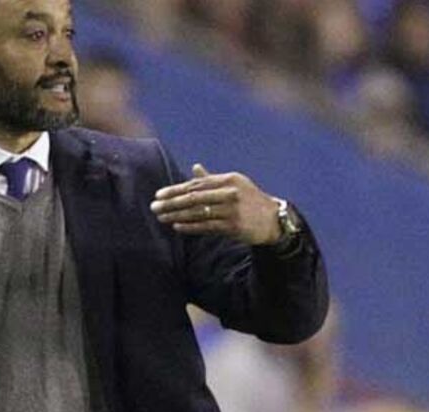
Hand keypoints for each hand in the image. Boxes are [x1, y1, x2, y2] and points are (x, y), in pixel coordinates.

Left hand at [150, 164, 281, 244]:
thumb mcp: (234, 185)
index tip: (159, 194)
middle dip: (171, 202)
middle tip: (154, 207)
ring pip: (198, 212)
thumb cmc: (250, 201)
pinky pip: (207, 226)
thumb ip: (212, 179)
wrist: (274, 220)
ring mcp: (232, 209)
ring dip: (177, 215)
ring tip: (161, 217)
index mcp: (228, 180)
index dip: (175, 189)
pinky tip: (177, 226)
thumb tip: (195, 167)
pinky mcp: (234, 225)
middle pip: (194, 197)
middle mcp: (230, 192)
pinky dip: (191, 226)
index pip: (196, 183)